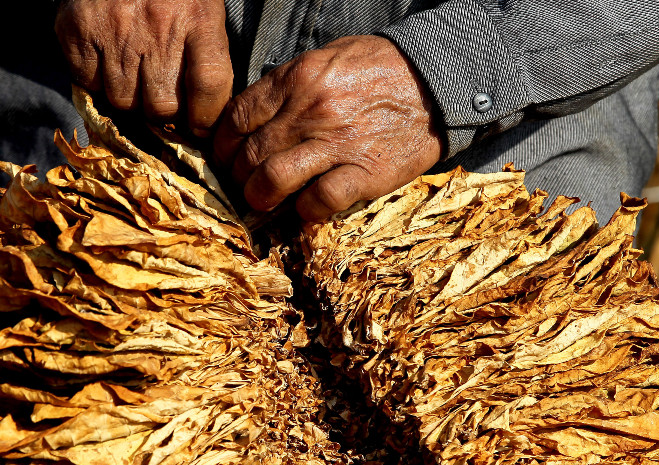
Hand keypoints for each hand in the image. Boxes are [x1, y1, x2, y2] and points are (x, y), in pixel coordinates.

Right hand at [55, 0, 232, 135]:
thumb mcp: (203, 10)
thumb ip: (208, 57)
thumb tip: (204, 115)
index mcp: (198, 18)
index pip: (209, 87)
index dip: (206, 118)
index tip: (201, 128)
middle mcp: (157, 26)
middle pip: (162, 106)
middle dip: (163, 112)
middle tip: (162, 97)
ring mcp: (115, 30)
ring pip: (123, 102)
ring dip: (130, 98)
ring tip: (133, 73)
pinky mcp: (78, 31)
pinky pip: (88, 84)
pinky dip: (97, 81)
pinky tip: (107, 60)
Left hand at [212, 35, 443, 221]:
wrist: (435, 82)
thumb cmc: (378, 69)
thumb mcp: (325, 60)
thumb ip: (287, 86)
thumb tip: (253, 117)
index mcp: (296, 79)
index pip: (237, 119)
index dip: (223, 145)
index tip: (227, 158)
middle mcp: (310, 110)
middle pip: (250, 154)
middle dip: (238, 177)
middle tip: (243, 185)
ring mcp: (338, 143)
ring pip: (273, 179)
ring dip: (261, 198)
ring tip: (263, 202)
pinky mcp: (365, 173)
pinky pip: (318, 202)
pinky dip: (305, 212)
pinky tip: (306, 208)